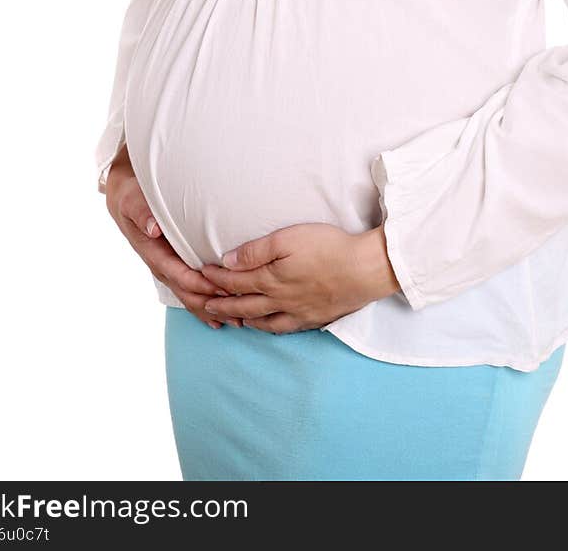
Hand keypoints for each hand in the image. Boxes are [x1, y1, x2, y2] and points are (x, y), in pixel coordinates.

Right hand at [105, 150, 230, 329]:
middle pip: (188, 293)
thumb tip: (152, 228)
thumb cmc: (132, 198)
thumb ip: (142, 213)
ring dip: (212, 310)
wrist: (125, 201)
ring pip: (190, 297)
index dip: (201, 284)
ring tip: (237, 322)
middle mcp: (162, 267)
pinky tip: (222, 319)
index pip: (179, 275)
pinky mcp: (175, 268)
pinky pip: (190, 292)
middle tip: (238, 311)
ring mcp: (168, 270)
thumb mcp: (132, 202)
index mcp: (154, 254)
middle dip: (212, 303)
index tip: (223, 288)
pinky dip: (206, 305)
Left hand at [199, 222, 400, 333]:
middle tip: (205, 304)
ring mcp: (298, 313)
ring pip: (263, 321)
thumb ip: (256, 251)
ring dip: (243, 319)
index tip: (202, 273)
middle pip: (244, 306)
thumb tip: (228, 261)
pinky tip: (270, 325)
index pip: (236, 281)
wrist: (365, 270)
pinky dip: (270, 328)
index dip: (216, 277)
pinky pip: (284, 328)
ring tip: (233, 319)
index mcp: (271, 280)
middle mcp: (280, 301)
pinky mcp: (315, 318)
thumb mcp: (288, 238)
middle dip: (222, 304)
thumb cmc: (328, 247)